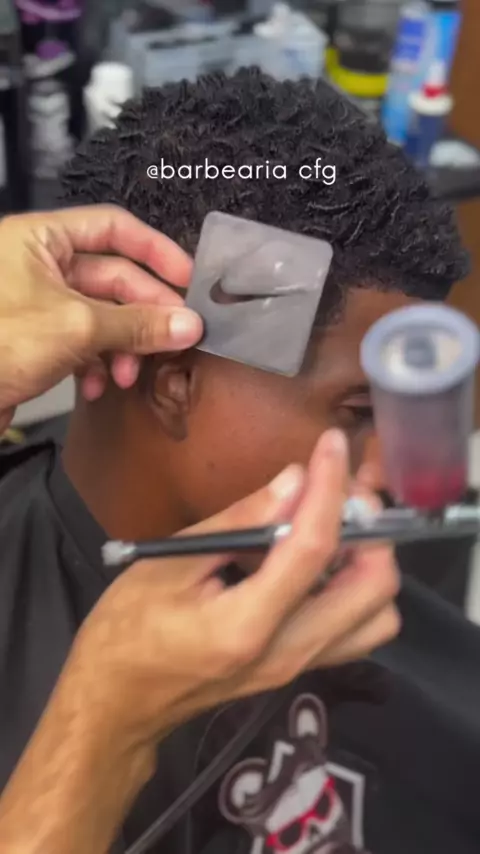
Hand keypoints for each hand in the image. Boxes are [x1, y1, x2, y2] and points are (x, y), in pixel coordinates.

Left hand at [0, 205, 201, 429]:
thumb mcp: (76, 327)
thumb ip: (136, 323)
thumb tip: (187, 324)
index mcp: (41, 238)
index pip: (113, 228)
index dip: (156, 251)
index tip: (188, 280)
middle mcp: (39, 265)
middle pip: (112, 277)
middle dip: (143, 312)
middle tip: (175, 337)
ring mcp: (36, 304)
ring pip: (101, 315)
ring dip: (122, 346)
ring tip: (128, 374)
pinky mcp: (34, 340)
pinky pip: (81, 342)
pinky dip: (96, 364)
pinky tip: (99, 387)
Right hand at [71, 428, 399, 743]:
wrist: (118, 702)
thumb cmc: (127, 628)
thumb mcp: (170, 561)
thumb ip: (239, 521)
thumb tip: (295, 479)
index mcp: (247, 624)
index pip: (313, 547)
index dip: (329, 487)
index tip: (332, 443)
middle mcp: (288, 651)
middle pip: (375, 587)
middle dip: (372, 529)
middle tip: (343, 492)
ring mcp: (299, 667)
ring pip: (379, 615)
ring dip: (372, 562)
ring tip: (336, 526)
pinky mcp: (300, 669)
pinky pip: (357, 630)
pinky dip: (357, 588)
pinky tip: (322, 562)